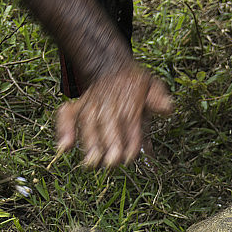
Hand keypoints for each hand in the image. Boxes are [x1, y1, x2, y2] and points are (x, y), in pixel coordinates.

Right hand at [56, 64, 172, 166]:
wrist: (112, 68)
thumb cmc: (137, 85)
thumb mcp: (153, 85)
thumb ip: (159, 98)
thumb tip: (168, 108)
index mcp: (129, 100)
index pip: (130, 121)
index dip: (131, 139)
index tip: (131, 156)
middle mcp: (108, 103)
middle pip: (108, 124)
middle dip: (109, 144)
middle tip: (111, 163)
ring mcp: (92, 104)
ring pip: (89, 123)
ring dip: (89, 143)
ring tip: (90, 163)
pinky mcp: (78, 107)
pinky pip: (67, 115)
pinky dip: (63, 129)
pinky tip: (63, 148)